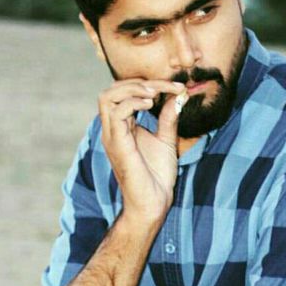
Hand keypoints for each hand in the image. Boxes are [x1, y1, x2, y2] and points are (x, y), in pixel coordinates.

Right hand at [98, 79, 188, 224]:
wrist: (153, 203)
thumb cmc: (157, 176)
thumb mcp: (167, 139)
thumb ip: (168, 117)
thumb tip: (178, 95)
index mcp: (121, 127)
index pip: (122, 94)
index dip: (147, 84)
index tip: (174, 86)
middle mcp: (112, 129)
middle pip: (110, 91)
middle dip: (137, 82)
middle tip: (163, 86)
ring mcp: (112, 136)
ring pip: (107, 97)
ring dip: (133, 89)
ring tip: (155, 94)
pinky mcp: (117, 144)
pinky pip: (116, 113)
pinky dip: (133, 102)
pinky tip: (151, 105)